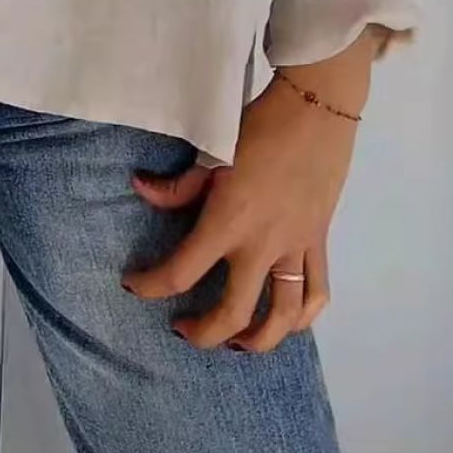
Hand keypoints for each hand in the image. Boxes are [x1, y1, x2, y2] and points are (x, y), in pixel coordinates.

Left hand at [120, 30, 378, 351]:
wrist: (315, 109)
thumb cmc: (258, 127)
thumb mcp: (211, 153)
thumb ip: (176, 185)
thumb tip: (140, 189)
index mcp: (228, 222)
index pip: (180, 272)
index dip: (150, 286)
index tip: (133, 285)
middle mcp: (262, 245)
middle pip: (233, 314)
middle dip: (203, 333)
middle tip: (182, 328)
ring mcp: (295, 248)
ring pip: (283, 318)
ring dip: (258, 340)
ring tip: (236, 342)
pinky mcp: (319, 242)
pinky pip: (316, 293)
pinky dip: (302, 316)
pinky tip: (285, 319)